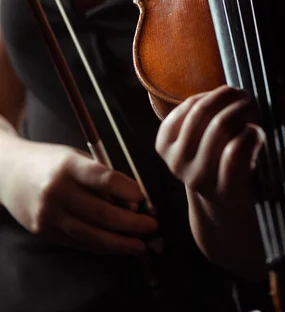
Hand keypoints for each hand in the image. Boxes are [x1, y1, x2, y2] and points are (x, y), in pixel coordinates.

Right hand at [1, 140, 157, 254]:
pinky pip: (78, 243)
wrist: (9, 172)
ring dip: (120, 243)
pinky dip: (100, 246)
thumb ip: (100, 177)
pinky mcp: (44, 231)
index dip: (128, 190)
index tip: (143, 198)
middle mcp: (57, 190)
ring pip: (91, 235)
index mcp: (68, 165)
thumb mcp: (75, 158)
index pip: (103, 178)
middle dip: (131, 223)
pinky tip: (116, 245)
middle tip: (151, 226)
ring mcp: (48, 214)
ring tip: (139, 244)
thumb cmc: (51, 162)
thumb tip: (131, 202)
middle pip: (101, 212)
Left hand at [156, 85, 284, 203]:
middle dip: (241, 106)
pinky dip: (203, 98)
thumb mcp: (279, 177)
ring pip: (199, 111)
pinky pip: (182, 109)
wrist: (218, 194)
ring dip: (223, 95)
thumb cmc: (256, 179)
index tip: (261, 128)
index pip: (235, 153)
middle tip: (253, 102)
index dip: (252, 133)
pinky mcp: (163, 147)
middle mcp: (198, 179)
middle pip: (218, 126)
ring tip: (239, 96)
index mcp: (228, 192)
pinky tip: (218, 102)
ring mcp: (177, 163)